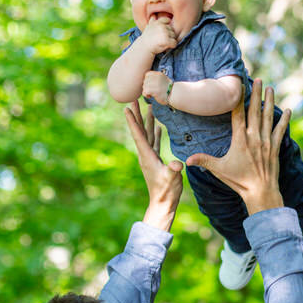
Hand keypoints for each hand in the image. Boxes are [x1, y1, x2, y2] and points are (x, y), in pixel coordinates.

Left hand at [124, 99, 182, 231]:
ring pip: (146, 134)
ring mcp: (150, 157)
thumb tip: (176, 164)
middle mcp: (145, 154)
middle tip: (133, 99)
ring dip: (146, 121)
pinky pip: (153, 142)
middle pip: (139, 130)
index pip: (138, 134)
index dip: (132, 120)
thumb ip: (173, 171)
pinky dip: (154, 133)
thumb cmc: (167, 191)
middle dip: (136, 114)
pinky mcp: (156, 161)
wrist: (163, 203)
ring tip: (147, 108)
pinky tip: (157, 127)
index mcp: (147, 156)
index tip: (126, 107)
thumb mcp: (172, 179)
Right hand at [139, 16, 177, 54]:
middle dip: (169, 35)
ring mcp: (164, 33)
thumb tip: (153, 15)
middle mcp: (161, 26)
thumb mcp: (148, 27)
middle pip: (172, 30)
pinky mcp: (166, 40)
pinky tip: (166, 46)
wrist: (143, 48)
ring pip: (174, 36)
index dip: (166, 27)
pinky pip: (174, 43)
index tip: (161, 32)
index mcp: (158, 22)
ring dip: (170, 40)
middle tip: (160, 39)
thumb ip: (152, 21)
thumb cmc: (147, 38)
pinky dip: (172, 46)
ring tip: (162, 42)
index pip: (168, 20)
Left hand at [143, 71, 172, 105]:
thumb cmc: (168, 89)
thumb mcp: (162, 80)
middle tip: (151, 92)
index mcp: (159, 74)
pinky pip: (145, 91)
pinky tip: (150, 97)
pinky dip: (146, 95)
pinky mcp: (156, 90)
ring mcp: (157, 84)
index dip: (147, 81)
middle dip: (146, 87)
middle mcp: (157, 78)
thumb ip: (155, 79)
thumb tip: (144, 82)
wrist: (175, 95)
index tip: (151, 85)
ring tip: (151, 94)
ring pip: (144, 86)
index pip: (147, 75)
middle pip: (145, 81)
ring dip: (146, 92)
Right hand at [185, 79, 288, 214]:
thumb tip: (186, 160)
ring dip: (269, 102)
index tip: (239, 85)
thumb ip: (203, 161)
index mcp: (240, 140)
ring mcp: (266, 142)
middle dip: (256, 94)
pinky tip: (289, 110)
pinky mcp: (275, 148)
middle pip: (255, 111)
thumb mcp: (219, 170)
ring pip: (268, 118)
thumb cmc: (239, 181)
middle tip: (258, 79)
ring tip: (271, 88)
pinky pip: (281, 131)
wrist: (260, 192)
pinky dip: (284, 121)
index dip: (238, 99)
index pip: (238, 115)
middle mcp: (254, 137)